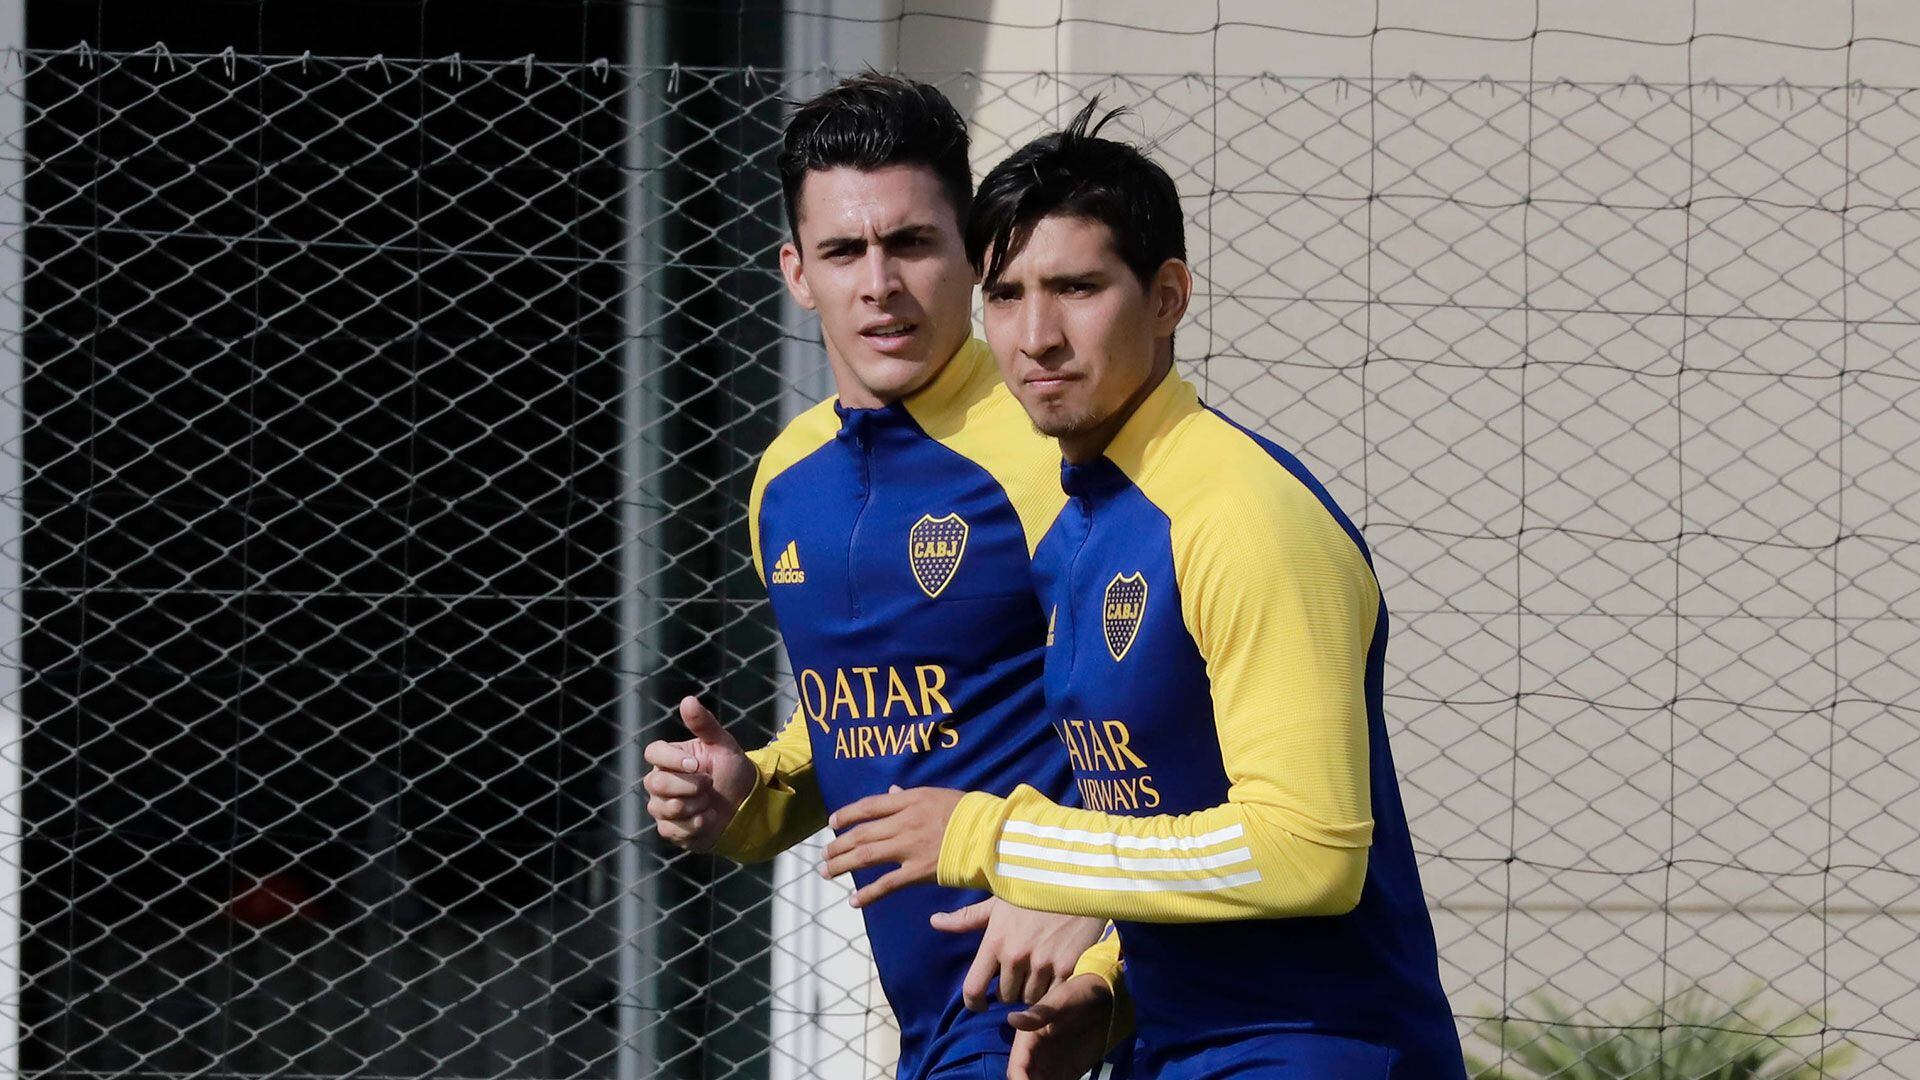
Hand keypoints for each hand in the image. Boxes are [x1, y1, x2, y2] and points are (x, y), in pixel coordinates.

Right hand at [642, 696, 756, 850]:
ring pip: (663, 808)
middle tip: (709, 784)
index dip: (672, 760)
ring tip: (709, 802)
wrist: (745, 804)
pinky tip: (708, 819)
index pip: (653, 753)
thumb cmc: (730, 770)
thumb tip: (687, 700)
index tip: (696, 764)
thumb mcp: (723, 744)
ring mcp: (662, 807)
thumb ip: (704, 724)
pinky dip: (694, 825)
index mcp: (668, 758)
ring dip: (694, 806)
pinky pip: (672, 829)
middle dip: (688, 786)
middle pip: (655, 784)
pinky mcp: (670, 829)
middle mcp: (659, 782)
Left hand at [820, 786, 965, 906]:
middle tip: (824, 855)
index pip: (869, 806)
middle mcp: (905, 822)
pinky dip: (867, 893)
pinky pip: (886, 884)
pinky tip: (853, 901)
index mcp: (911, 800)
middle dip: (839, 845)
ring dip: (843, 864)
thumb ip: (911, 797)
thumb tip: (892, 793)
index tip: (832, 823)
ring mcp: (910, 847)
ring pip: (866, 856)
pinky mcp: (919, 871)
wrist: (993, 835)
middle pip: (862, 834)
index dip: (847, 814)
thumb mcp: (939, 795)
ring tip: (827, 872)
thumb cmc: (971, 813)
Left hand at [931, 898, 1105, 1010]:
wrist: (1076, 881)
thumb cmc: (1032, 889)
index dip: (974, 1003)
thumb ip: (966, 919)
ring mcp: (1042, 963)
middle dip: (1010, 988)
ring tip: (1039, 969)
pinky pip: (1052, 996)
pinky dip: (1052, 991)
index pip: (973, 988)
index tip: (981, 1004)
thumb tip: (934, 922)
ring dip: (1031, 989)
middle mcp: (1015, 956)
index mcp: (994, 941)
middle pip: (1005, 995)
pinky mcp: (1066, 968)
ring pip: (1029, 998)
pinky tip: (1055, 974)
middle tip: (1020, 971)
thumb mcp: (997, 901)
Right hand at [1008, 974, 1115, 1079]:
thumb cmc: (1081, 994)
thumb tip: (1011, 1019)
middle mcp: (1035, 1054)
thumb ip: (1039, 1013)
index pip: (1017, 1066)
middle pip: (1024, 1079)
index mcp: (1028, 1037)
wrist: (1105, 999)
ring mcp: (1049, 1064)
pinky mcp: (1066, 1072)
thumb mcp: (1062, 1000)